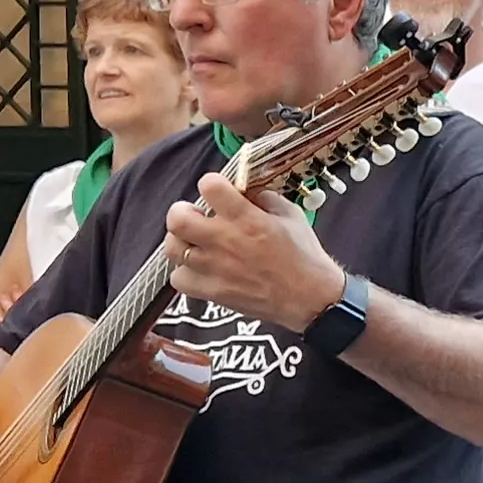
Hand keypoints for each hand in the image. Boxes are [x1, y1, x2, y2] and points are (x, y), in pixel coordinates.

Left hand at [164, 173, 348, 331]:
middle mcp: (225, 240)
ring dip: (181, 241)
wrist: (310, 298)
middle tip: (196, 216)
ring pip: (172, 248)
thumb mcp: (290, 214)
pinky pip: (178, 278)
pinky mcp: (212, 291)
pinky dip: (185, 272)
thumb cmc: (303, 256)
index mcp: (246, 218)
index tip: (217, 191)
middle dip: (183, 212)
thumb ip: (263, 198)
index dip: (211, 184)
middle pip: (177, 218)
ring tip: (195, 242)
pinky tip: (200, 268)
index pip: (208, 186)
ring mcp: (215, 268)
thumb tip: (243, 191)